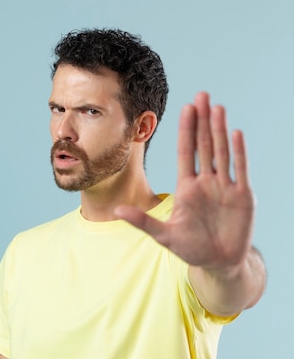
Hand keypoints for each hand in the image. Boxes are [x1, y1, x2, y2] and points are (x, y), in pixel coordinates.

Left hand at [115, 92, 254, 270]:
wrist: (219, 263)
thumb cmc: (191, 248)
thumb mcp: (164, 236)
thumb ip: (142, 222)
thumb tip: (116, 211)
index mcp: (187, 187)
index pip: (186, 152)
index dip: (186, 130)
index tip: (185, 108)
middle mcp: (207, 182)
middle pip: (204, 145)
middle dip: (203, 121)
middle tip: (201, 96)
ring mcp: (225, 187)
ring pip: (222, 152)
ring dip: (220, 130)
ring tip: (217, 108)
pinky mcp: (242, 196)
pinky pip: (240, 170)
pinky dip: (239, 152)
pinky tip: (236, 133)